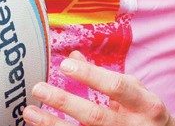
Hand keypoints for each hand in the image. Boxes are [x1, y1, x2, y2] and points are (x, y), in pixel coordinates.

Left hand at [25, 51, 174, 125]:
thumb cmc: (143, 111)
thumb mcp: (133, 90)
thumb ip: (103, 74)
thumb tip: (72, 56)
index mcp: (144, 104)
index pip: (116, 87)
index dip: (91, 76)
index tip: (65, 65)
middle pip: (96, 116)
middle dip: (65, 102)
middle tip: (39, 88)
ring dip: (53, 124)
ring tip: (29, 112)